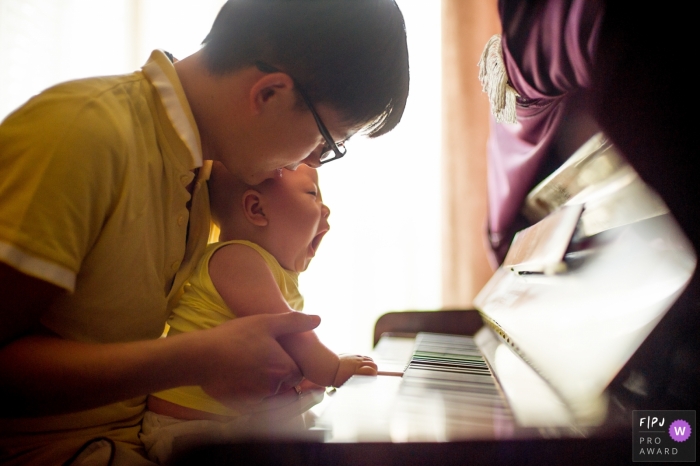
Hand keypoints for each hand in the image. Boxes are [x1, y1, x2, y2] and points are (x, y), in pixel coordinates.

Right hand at [196, 311, 319, 408]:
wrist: (201, 357)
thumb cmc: (235, 336)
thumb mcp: (266, 322)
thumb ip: (294, 322)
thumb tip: (318, 319)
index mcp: (284, 369)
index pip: (298, 372)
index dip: (289, 362)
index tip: (276, 353)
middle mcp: (274, 389)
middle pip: (285, 385)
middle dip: (278, 374)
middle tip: (261, 358)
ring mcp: (257, 400)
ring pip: (269, 395)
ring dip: (265, 385)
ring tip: (248, 367)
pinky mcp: (241, 407)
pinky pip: (254, 403)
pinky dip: (250, 394)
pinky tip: (239, 379)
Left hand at [332, 354, 377, 387]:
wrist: (328, 367)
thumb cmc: (337, 379)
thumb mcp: (348, 384)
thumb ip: (358, 383)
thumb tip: (366, 385)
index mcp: (357, 371)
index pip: (372, 371)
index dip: (374, 374)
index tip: (373, 378)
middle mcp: (357, 363)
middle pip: (373, 364)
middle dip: (375, 369)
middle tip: (373, 374)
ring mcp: (355, 358)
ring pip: (369, 359)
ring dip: (371, 364)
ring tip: (369, 369)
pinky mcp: (352, 354)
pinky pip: (363, 356)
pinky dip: (365, 360)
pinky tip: (363, 364)